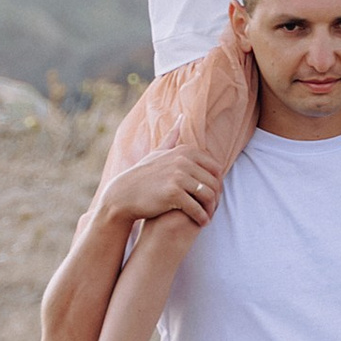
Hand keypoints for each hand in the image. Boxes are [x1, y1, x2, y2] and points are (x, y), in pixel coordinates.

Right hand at [95, 149, 223, 230]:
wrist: (123, 195)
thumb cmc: (142, 176)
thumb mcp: (157, 153)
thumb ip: (172, 138)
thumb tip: (182, 117)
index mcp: (185, 151)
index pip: (215, 168)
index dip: (217, 183)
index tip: (213, 194)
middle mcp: (183, 161)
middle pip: (213, 182)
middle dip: (216, 198)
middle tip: (213, 209)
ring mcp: (178, 177)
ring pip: (208, 196)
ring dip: (211, 209)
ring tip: (208, 216)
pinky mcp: (174, 194)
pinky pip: (197, 208)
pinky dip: (202, 217)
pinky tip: (201, 222)